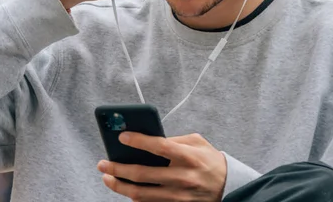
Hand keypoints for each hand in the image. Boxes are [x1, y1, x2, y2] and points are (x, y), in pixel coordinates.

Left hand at [97, 133, 226, 201]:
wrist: (230, 186)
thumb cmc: (209, 160)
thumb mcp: (197, 142)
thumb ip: (173, 139)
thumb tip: (147, 139)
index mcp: (188, 156)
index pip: (158, 146)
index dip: (138, 141)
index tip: (121, 136)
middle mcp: (182, 177)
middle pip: (143, 174)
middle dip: (118, 168)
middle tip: (103, 163)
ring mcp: (179, 196)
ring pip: (141, 194)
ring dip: (120, 186)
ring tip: (107, 178)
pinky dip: (134, 199)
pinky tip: (125, 190)